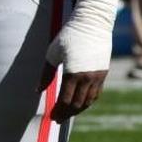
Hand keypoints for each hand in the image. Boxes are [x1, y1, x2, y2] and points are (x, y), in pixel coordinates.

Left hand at [38, 0, 118, 122]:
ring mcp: (97, 77)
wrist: (92, 24)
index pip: (65, 100)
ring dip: (77, 110)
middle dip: (67, 113)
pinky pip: (96, 94)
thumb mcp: (52, 54)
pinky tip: (80, 103)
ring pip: (88, 101)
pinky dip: (87, 101)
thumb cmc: (68, 36)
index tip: (52, 116)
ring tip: (68, 113)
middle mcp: (87, 78)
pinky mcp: (103, 74)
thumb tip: (38, 90)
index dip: (58, 110)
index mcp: (72, 73)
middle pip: (77, 104)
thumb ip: (46, 74)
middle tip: (58, 118)